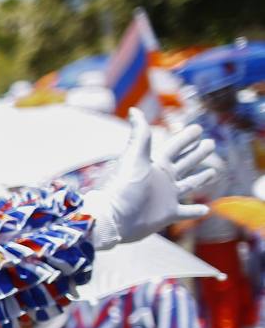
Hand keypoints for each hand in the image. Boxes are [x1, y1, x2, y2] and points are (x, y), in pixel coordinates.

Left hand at [84, 108, 217, 249]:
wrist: (113, 218)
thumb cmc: (122, 187)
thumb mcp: (134, 158)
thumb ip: (139, 135)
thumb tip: (134, 109)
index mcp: (155, 164)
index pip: (175, 147)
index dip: (186, 137)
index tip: (198, 128)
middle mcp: (162, 179)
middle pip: (184, 163)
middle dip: (197, 154)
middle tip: (211, 144)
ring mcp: (166, 197)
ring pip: (189, 185)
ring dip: (201, 178)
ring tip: (213, 171)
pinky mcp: (167, 214)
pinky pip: (186, 212)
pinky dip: (196, 211)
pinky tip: (207, 208)